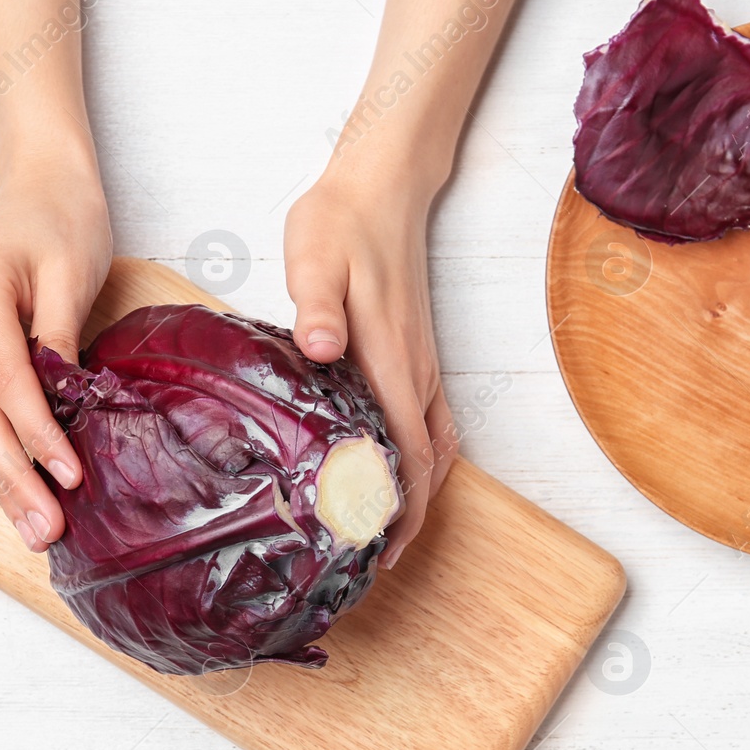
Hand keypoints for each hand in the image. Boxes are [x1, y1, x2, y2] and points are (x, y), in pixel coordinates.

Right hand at [0, 157, 110, 551]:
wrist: (40, 187)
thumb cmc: (63, 220)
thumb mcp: (74, 271)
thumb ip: (61, 337)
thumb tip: (63, 406)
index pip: (5, 379)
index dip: (37, 434)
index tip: (70, 477)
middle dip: (11, 478)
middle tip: (42, 531)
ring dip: (1, 479)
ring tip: (33, 529)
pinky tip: (20, 492)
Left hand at [285, 167, 457, 568]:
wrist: (381, 186)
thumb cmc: (341, 222)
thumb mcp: (315, 255)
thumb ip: (317, 304)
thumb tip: (320, 348)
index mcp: (391, 360)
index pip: (409, 455)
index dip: (398, 510)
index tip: (374, 553)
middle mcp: (416, 372)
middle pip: (429, 466)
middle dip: (406, 520)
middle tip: (370, 563)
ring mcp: (421, 365)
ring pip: (434, 449)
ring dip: (416, 494)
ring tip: (381, 532)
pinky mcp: (416, 355)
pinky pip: (429, 424)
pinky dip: (419, 462)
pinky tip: (390, 474)